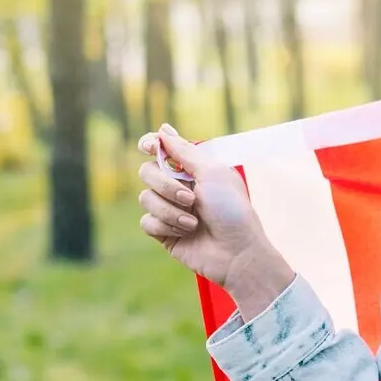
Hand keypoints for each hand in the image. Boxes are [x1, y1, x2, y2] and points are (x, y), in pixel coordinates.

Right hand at [137, 125, 294, 315]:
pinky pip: (146, 222)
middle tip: (191, 198)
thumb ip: (185, 152)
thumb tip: (163, 129)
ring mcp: (170, 208)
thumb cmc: (231, 210)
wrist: (235, 251)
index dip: (151, 144)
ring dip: (170, 210)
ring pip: (145, 198)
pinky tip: (185, 233)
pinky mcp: (163, 232)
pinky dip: (166, 226)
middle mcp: (179, 186)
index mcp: (193, 169)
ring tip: (194, 222)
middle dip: (166, 185)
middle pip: (147, 172)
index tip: (151, 146)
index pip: (162, 149)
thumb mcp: (212, 173)